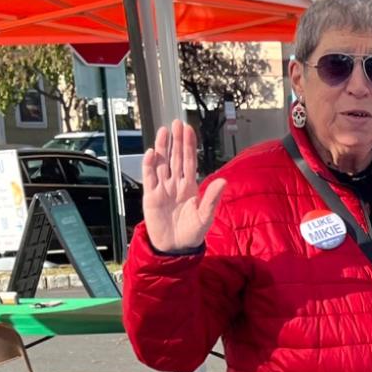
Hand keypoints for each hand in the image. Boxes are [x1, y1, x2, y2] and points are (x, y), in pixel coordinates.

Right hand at [142, 121, 225, 252]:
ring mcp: (162, 188)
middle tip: (176, 123)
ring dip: (162, 147)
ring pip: (162, 163)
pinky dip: (149, 165)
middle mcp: (176, 184)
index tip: (188, 129)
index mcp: (190, 186)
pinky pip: (149, 177)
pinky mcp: (151, 196)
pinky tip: (151, 153)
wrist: (175, 248)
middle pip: (176, 158)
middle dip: (176, 141)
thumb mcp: (205, 216)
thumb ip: (211, 198)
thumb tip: (222, 181)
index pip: (190, 161)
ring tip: (163, 131)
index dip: (189, 145)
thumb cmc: (192, 233)